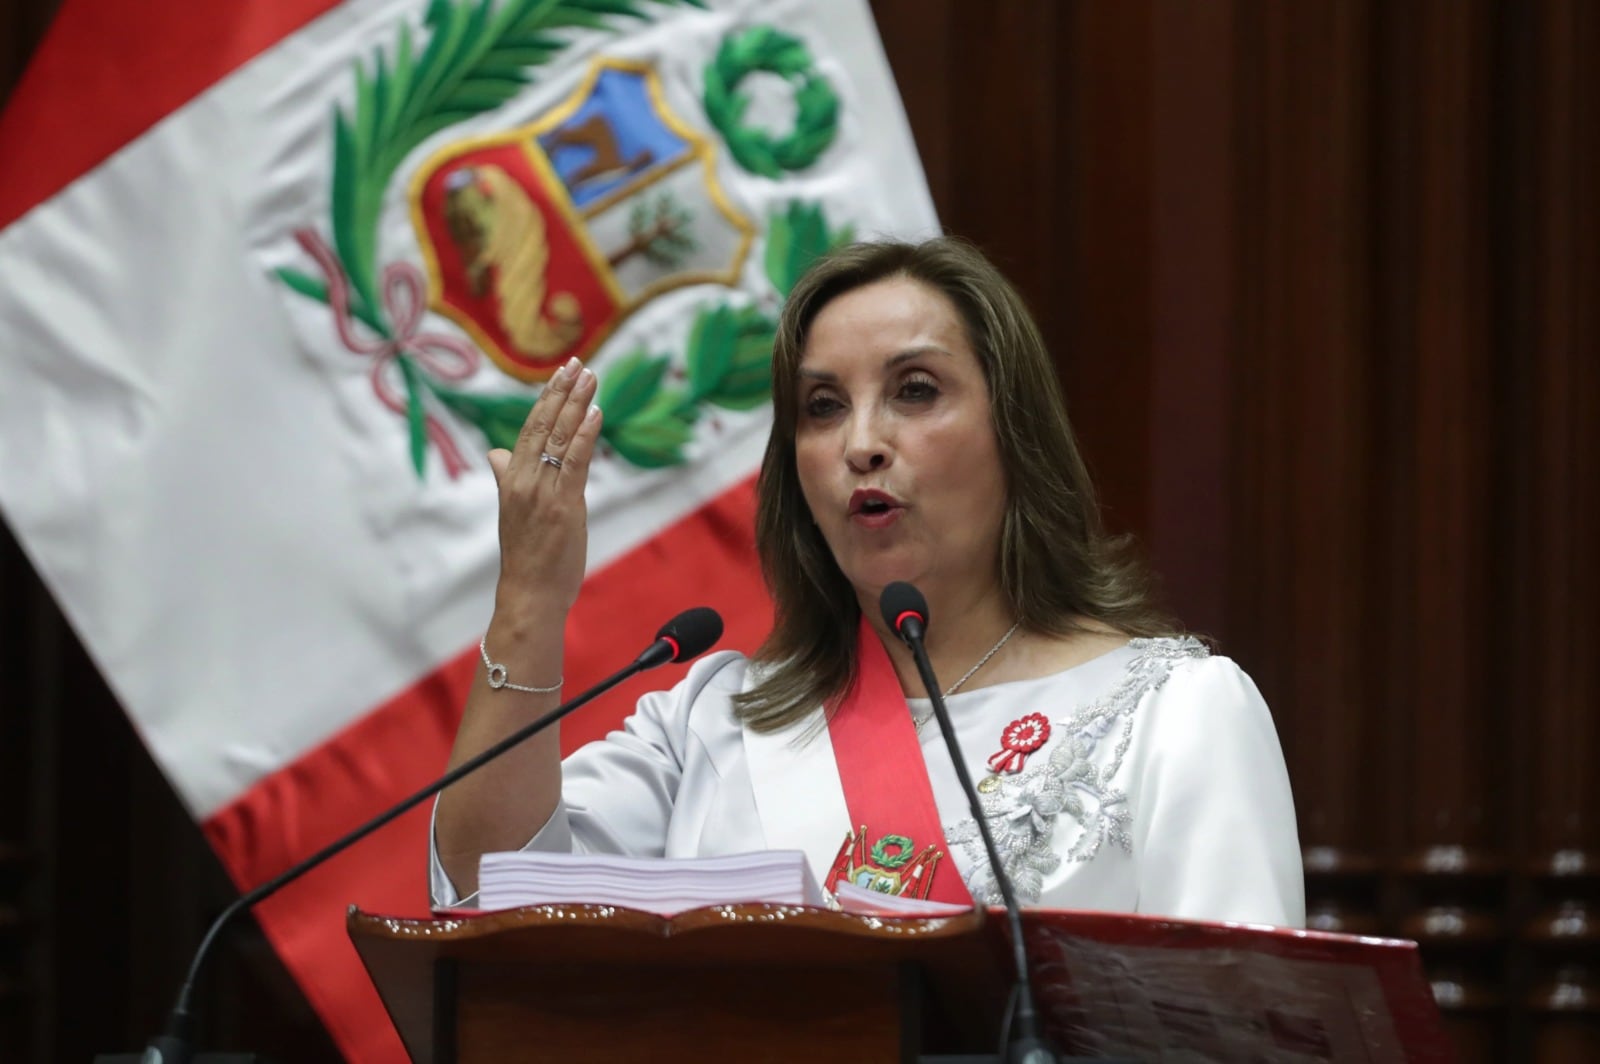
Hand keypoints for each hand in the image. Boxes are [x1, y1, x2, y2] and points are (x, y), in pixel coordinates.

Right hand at [488, 356, 602, 614]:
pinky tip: (595, 413)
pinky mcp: (564, 507)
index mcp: (511, 480)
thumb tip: (497, 453)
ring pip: (560, 439)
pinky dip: (585, 436)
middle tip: (579, 363)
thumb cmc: (525, 557)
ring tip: (591, 378)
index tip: (560, 373)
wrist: (528, 594)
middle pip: (544, 426)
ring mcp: (543, 493)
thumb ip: (506, 478)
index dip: (546, 399)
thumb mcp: (510, 511)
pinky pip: (575, 463)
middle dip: (563, 392)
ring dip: (577, 405)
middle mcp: (524, 481)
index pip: (529, 429)